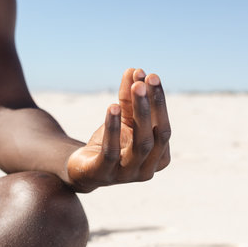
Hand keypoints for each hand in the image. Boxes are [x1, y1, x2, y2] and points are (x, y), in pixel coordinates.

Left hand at [67, 68, 170, 191]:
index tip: (150, 76)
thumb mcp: (122, 121)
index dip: (158, 101)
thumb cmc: (110, 144)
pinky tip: (112, 107)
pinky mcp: (103, 174)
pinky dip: (113, 127)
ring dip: (139, 112)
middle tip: (146, 80)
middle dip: (153, 105)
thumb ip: (129, 100)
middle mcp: (147, 169)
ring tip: (135, 87)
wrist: (84, 170)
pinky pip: (111, 151)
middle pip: (157, 135)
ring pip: (140, 143)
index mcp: (159, 157)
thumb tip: (135, 71)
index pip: (163, 127)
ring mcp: (127, 176)